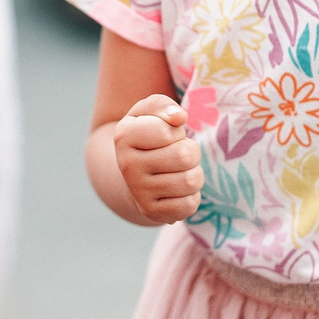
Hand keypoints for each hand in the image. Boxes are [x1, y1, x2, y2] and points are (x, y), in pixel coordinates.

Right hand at [114, 95, 201, 222]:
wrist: (132, 172)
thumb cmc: (148, 134)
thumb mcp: (149, 112)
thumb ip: (163, 105)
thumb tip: (179, 118)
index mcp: (124, 135)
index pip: (169, 131)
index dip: (176, 131)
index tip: (165, 135)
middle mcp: (126, 165)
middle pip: (185, 156)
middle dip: (191, 151)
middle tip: (178, 153)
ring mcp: (138, 192)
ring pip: (191, 181)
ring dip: (194, 173)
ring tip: (180, 171)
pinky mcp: (151, 212)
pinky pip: (190, 205)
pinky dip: (191, 196)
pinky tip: (178, 190)